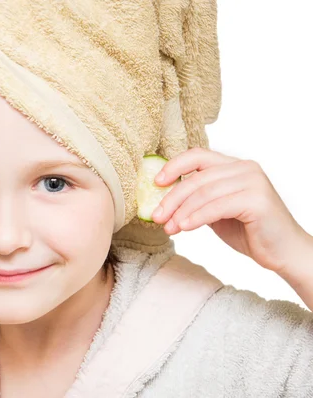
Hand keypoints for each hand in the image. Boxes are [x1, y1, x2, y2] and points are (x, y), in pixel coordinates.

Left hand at [151, 147, 311, 274]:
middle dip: (172, 198)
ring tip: (169, 228)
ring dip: (181, 212)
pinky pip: (217, 206)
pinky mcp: (257, 200)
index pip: (198, 155)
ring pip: (204, 193)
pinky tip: (184, 228)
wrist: (282, 252)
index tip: (156, 183)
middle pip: (197, 177)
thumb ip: (197, 199)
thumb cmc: (248, 230)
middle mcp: (245, 168)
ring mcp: (253, 182)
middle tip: (157, 216)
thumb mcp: (216, 210)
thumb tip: (162, 200)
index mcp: (234, 166)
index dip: (174, 166)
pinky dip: (197, 217)